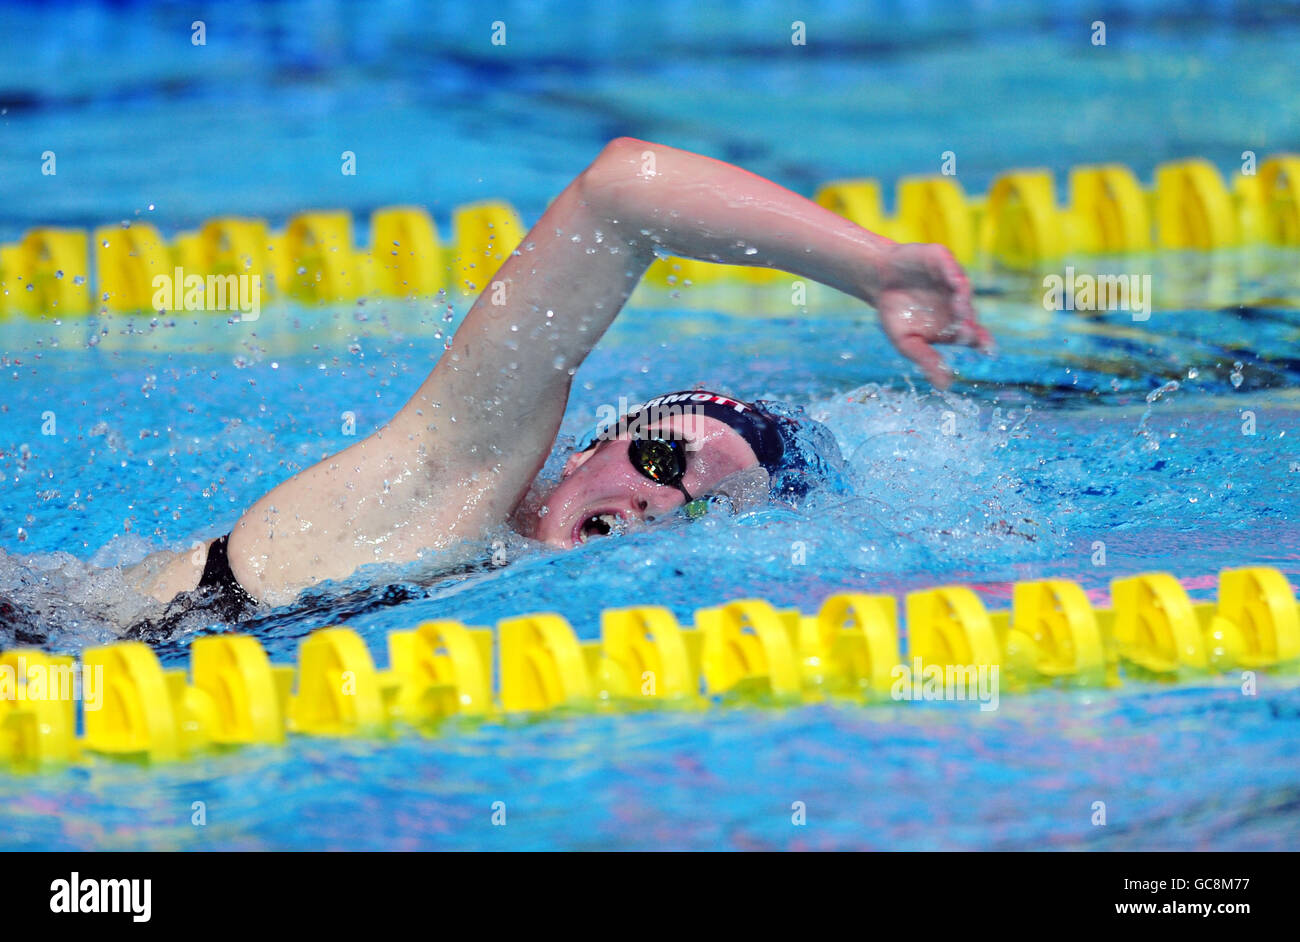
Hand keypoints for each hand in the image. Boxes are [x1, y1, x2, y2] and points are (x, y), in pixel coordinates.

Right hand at [872, 242, 991, 388]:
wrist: (878, 282)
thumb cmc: (896, 315)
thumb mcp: (908, 343)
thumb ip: (926, 360)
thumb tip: (945, 386)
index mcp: (954, 325)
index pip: (975, 335)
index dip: (983, 342)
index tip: (988, 351)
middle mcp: (958, 303)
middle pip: (969, 313)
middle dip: (968, 322)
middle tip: (965, 332)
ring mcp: (951, 280)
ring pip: (963, 290)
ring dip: (963, 298)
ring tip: (960, 307)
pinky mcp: (942, 261)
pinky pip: (950, 266)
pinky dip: (952, 272)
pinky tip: (953, 279)